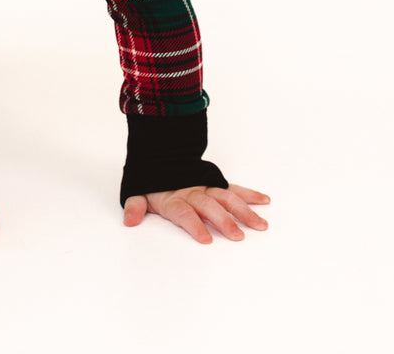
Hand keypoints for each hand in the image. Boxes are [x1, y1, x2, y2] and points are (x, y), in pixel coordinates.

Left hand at [123, 183, 269, 242]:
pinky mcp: (215, 183)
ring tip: (260, 225)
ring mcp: (206, 187)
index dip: (194, 225)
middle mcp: (192, 192)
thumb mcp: (138, 191)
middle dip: (223, 221)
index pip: (184, 213)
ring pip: (227, 198)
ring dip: (244, 211)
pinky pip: (233, 188)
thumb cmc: (151, 180)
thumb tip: (129, 221)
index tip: (206, 239)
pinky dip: (249, 194)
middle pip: (209, 207)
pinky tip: (264, 201)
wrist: (160, 153)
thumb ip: (135, 206)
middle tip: (238, 236)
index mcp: (173, 198)